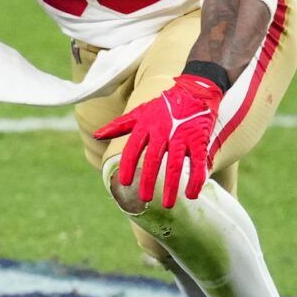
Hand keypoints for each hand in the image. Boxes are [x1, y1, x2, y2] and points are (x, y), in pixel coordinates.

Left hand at [93, 74, 224, 209]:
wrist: (194, 91)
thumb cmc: (164, 106)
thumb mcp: (139, 112)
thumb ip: (119, 126)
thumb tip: (97, 135)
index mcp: (146, 125)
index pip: (133, 148)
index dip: (128, 166)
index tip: (125, 183)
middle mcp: (163, 131)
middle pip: (153, 160)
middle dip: (148, 181)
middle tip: (145, 199)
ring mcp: (182, 136)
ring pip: (175, 164)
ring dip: (171, 186)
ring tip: (167, 205)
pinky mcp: (199, 139)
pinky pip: (198, 162)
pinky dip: (195, 179)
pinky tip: (192, 194)